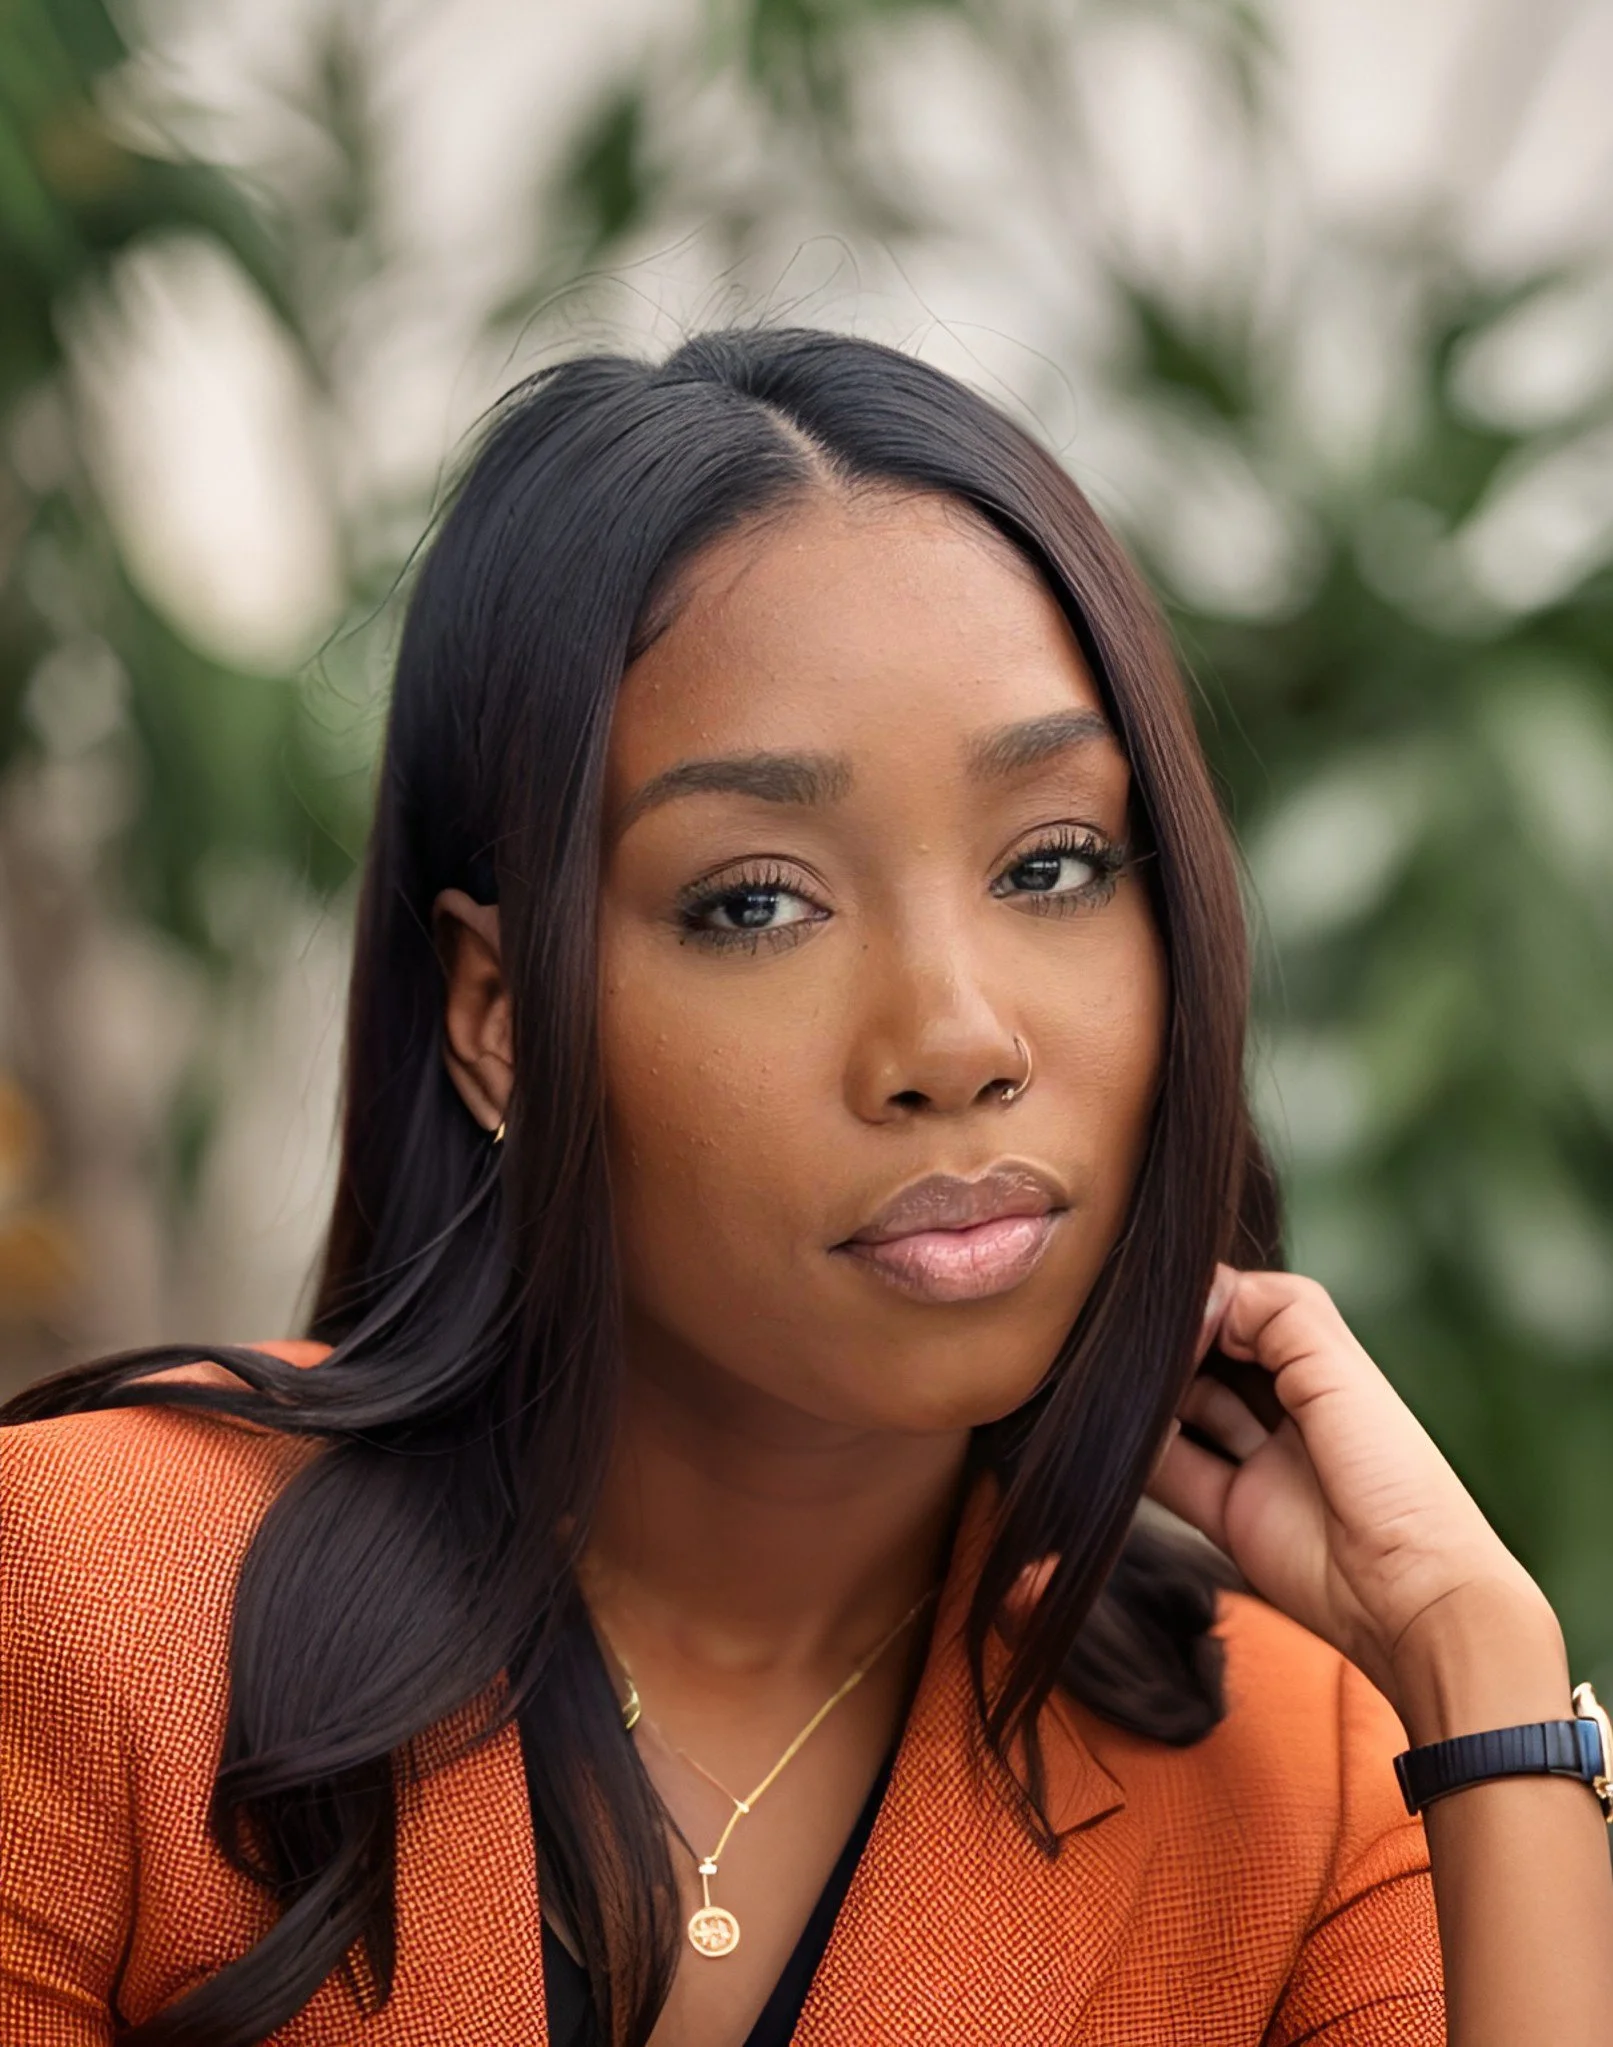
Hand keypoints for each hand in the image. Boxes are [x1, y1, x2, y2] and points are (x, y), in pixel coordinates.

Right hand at [1145, 1265, 1562, 1724]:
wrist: (1408, 1594)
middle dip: (1174, 1345)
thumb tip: (1205, 1297)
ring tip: (1130, 1384)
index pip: (1244, 1309)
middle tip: (1142, 1343)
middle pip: (1209, 1357)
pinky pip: (1171, 1473)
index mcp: (1321, 1365)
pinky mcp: (1230, 1514)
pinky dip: (1144, 1453)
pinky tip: (1131, 1433)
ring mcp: (1257, 1462)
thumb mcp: (1341, 1369)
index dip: (1206, 1302)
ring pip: (1184, 1410)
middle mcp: (1287, 1408)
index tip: (1175, 1309)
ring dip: (1155, 1396)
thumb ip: (1278, 1313)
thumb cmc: (1397, 1479)